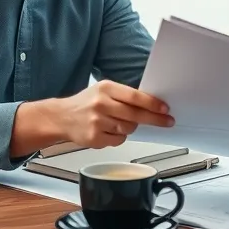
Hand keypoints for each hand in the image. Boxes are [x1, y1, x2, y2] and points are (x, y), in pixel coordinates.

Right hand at [56, 80, 173, 147]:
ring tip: (118, 122)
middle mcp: (101, 104)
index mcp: (105, 88)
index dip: (152, 104)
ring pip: (128, 129)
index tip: (165, 109)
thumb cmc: (86, 103)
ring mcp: (97, 122)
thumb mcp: (104, 91)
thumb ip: (125, 96)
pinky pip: (118, 140)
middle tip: (167, 121)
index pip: (135, 96)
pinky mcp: (94, 137)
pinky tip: (108, 131)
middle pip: (135, 114)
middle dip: (154, 119)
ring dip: (130, 128)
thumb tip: (152, 105)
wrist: (61, 117)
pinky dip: (118, 137)